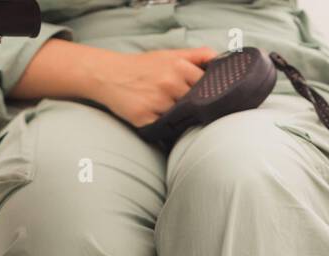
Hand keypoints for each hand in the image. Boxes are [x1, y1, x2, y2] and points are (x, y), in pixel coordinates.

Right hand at [90, 47, 216, 126]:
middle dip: (191, 105)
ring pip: (181, 118)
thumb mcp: (170, 54)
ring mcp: (157, 102)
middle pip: (195, 104)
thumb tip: (220, 59)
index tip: (201, 95)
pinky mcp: (145, 118)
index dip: (205, 93)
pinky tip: (154, 115)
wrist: (108, 74)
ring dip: (177, 117)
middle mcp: (169, 83)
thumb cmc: (143, 66)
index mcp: (178, 66)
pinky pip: (164, 128)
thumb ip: (197, 55)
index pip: (207, 87)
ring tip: (163, 107)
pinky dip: (163, 125)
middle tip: (180, 102)